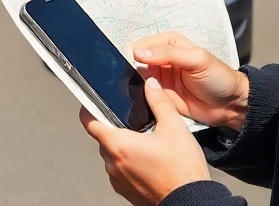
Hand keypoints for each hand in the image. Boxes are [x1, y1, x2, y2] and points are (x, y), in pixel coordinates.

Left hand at [82, 76, 210, 205]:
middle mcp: (113, 164)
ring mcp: (118, 180)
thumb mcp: (174, 126)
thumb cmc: (181, 170)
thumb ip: (159, 101)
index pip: (90, 123)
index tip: (91, 103)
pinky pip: (122, 171)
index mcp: (119, 145)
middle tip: (137, 123)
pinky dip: (130, 164)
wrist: (190, 200)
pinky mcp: (126, 191)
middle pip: (104, 139)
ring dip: (125, 148)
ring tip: (149, 144)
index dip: (89, 109)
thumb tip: (150, 85)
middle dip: (117, 129)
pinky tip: (151, 161)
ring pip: (113, 156)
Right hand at [132, 31, 249, 131]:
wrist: (230, 105)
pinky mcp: (160, 97)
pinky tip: (131, 101)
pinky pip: (142, 96)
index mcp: (169, 43)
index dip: (133, 54)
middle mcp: (161, 59)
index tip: (125, 64)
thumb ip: (169, 53)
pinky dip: (136, 98)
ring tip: (123, 91)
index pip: (143, 45)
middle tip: (121, 80)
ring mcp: (159, 79)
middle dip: (128, 70)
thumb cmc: (218, 77)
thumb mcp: (197, 59)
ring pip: (136, 79)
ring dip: (130, 85)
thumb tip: (139, 53)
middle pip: (135, 62)